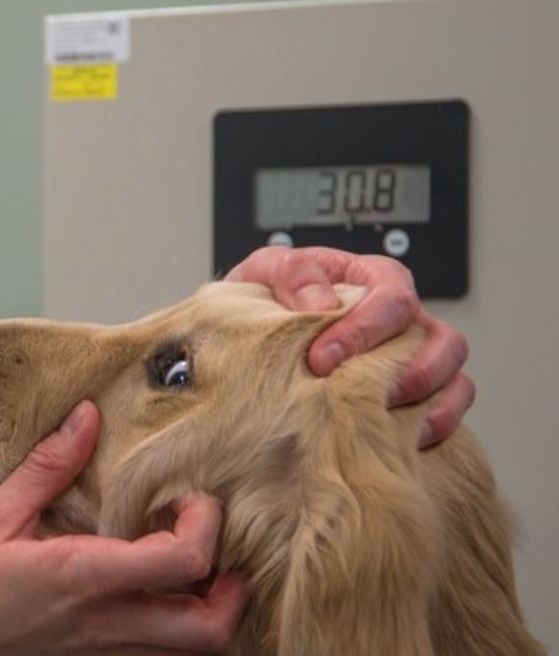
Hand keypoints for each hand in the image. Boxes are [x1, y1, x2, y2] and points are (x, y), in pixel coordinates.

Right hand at [0, 402, 246, 655]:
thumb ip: (47, 469)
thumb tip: (85, 420)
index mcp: (81, 578)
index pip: (181, 562)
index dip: (206, 527)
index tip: (192, 499)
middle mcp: (100, 624)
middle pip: (206, 629)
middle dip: (231, 590)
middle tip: (220, 551)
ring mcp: (95, 651)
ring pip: (183, 651)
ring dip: (204, 614)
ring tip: (191, 573)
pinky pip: (147, 655)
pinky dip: (167, 631)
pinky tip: (149, 597)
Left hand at [227, 246, 473, 447]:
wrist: (253, 337)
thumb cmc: (268, 300)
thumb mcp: (266, 270)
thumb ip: (291, 273)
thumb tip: (321, 302)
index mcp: (374, 279)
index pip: (393, 298)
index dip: (364, 330)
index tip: (321, 359)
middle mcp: (406, 320)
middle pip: (442, 340)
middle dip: (405, 371)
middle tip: (355, 393)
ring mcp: (417, 358)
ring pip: (455, 378)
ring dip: (428, 401)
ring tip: (382, 418)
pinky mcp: (416, 397)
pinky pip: (449, 410)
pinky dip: (436, 426)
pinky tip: (397, 439)